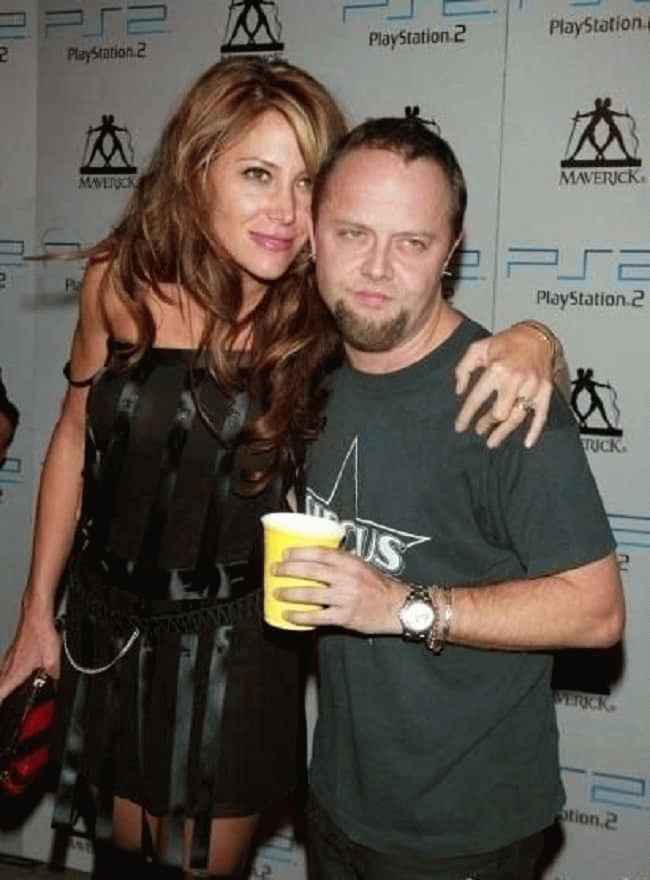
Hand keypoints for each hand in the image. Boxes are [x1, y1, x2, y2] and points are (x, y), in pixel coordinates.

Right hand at [0, 606, 60, 700]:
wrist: (36, 614)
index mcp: (14, 673)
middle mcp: (8, 666)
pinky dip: (8, 673)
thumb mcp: (53, 660)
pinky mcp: (13, 650)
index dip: (0, 703)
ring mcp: (8, 657)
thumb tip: (55, 679)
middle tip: (5, 702)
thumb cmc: (40, 633)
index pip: (0, 694)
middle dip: (2, 694)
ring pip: (1, 676)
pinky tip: (17, 672)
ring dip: (4, 684)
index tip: (2, 711)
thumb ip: (54, 674)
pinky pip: (6, 666)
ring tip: (9, 691)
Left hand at [273, 547, 403, 634]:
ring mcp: (346, 598)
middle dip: (288, 570)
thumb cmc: (379, 586)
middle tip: (274, 570)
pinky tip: (289, 615)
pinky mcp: (345, 616)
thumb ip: (342, 562)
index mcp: (351, 562)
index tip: (285, 553)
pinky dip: (300, 616)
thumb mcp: (362, 566)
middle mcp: (347, 578)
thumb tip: (316, 558)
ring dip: (289, 593)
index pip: (320, 553)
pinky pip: (317, 616)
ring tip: (276, 592)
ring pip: (310, 594)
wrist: (398, 607)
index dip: (300, 552)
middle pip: (311, 571)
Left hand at [454, 324, 553, 448]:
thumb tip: (459, 391)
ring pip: (517, 417)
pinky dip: (534, 431)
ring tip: (492, 442)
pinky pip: (541, 416)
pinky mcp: (545, 391)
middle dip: (486, 424)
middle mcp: (515, 380)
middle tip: (479, 430)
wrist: (535, 336)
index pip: (477, 399)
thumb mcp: (477, 349)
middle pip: (498, 413)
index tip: (459, 427)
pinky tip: (526, 443)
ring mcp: (532, 387)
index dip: (466, 415)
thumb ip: (463, 369)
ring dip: (503, 432)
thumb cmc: (503, 343)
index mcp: (496, 370)